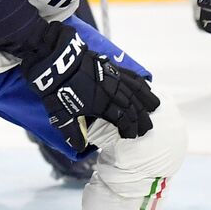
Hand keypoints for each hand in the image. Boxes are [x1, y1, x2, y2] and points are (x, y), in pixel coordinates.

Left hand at [19, 21, 159, 150]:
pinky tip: (146, 86)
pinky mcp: (112, 67)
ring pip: (136, 90)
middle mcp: (112, 92)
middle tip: (146, 129)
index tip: (131, 136)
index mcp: (102, 105)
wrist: (56, 63)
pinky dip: (140, 83)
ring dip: (146, 101)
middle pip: (133, 107)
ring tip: (154, 108)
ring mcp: (114, 78)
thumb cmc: (58, 90)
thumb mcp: (61, 115)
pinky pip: (131, 76)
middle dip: (141, 119)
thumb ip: (72, 132)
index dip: (129, 129)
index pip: (122, 120)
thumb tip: (80, 147)